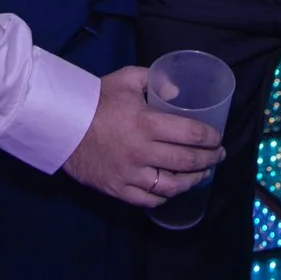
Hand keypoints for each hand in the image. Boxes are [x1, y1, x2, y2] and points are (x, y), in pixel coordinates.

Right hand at [61, 66, 223, 207]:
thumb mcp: (127, 79)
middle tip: (218, 156)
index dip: (211, 138)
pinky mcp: (118, 189)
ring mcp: (130, 174)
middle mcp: (141, 152)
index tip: (218, 138)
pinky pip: (149, 199)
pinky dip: (165, 196)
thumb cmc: (97, 100)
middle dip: (209, 160)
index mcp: (146, 123)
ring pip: (172, 186)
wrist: (62, 124)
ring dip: (192, 181)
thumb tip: (179, 90)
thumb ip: (156, 80)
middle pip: (186, 162)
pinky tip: (173, 189)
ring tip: (201, 174)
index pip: (191, 135)